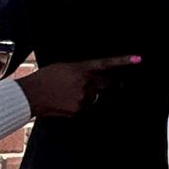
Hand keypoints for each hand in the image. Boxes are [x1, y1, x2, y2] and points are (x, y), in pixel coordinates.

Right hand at [17, 54, 140, 117]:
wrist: (30, 95)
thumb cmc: (43, 78)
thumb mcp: (63, 67)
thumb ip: (81, 71)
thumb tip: (90, 77)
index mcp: (80, 69)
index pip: (106, 64)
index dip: (124, 61)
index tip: (138, 59)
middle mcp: (84, 83)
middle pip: (105, 84)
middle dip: (104, 84)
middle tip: (92, 83)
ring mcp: (82, 98)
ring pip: (93, 97)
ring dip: (88, 95)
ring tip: (69, 93)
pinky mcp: (78, 110)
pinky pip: (84, 107)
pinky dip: (78, 104)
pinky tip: (65, 101)